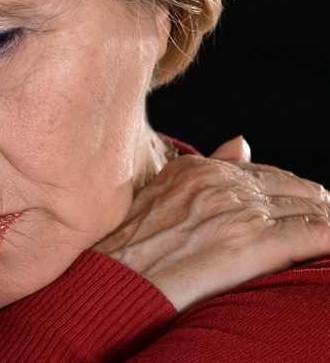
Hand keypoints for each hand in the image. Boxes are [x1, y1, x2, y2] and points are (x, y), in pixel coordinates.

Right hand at [93, 136, 329, 311]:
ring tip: (317, 241)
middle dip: (309, 207)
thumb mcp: (158, 194)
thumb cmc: (126, 249)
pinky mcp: (259, 242)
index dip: (283, 194)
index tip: (289, 210)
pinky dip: (327, 240)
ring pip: (310, 209)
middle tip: (311, 227)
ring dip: (319, 225)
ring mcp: (242, 211)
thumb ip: (205, 166)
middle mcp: (222, 183)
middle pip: (293, 188)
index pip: (263, 172)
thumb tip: (242, 143)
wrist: (115, 281)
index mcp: (198, 168)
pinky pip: (316, 234)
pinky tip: (325, 250)